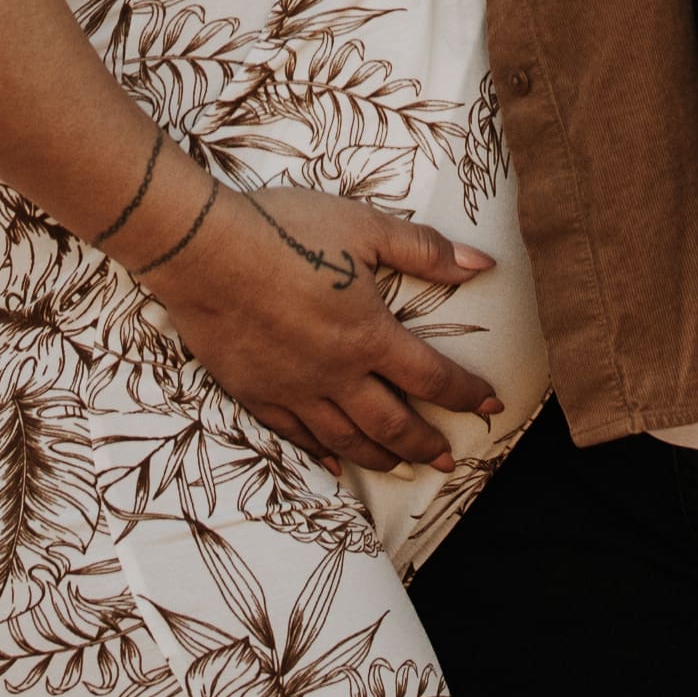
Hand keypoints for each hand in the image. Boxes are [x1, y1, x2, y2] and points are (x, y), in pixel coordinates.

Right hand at [141, 178, 505, 474]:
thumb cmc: (286, 230)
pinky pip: (295, 435)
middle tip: (448, 460)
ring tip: (403, 469)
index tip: (491, 405)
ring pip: (347, 438)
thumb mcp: (364, 227)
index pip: (432, 377)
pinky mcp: (256, 393)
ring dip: (381, 457)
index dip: (466, 394)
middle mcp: (337, 374)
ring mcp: (294, 389)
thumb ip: (424, 250)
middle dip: (426, 442)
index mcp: (369, 335)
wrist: (206, 251)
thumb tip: (480, 264)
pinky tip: (332, 462)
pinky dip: (320, 452)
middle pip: (392, 423)